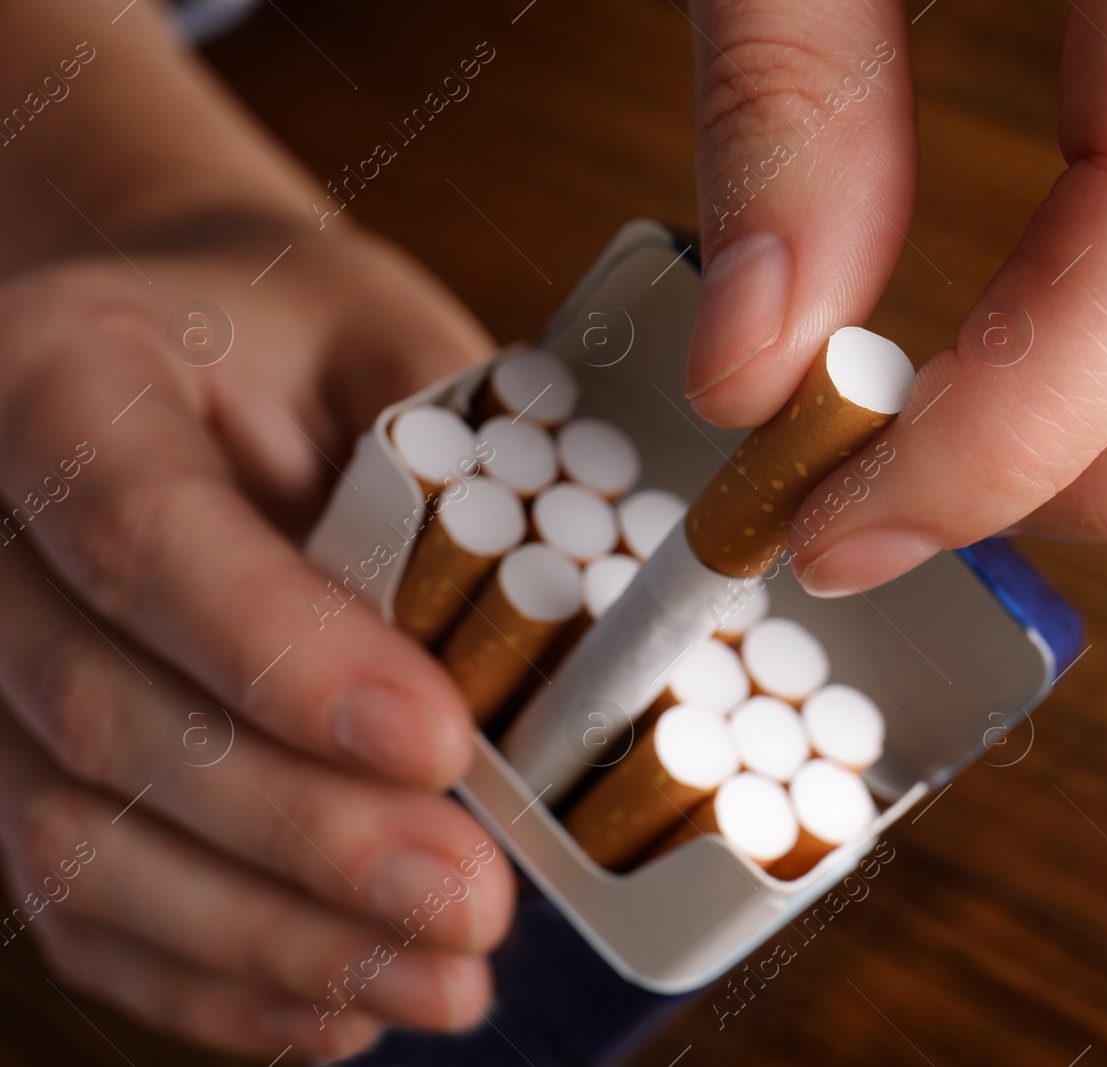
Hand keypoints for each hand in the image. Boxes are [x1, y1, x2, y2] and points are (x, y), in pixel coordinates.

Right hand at [0, 222, 514, 1059]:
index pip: (145, 535)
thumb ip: (444, 445)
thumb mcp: (376, 327)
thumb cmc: (288, 334)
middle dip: (302, 833)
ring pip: (73, 842)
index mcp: (60, 380)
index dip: (284, 657)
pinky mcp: (8, 765)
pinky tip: (341, 1010)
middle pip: (103, 713)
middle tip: (474, 902)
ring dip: (270, 941)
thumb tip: (561, 622)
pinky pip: (72, 904)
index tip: (441, 745)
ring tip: (441, 982)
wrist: (168, 351)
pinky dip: (210, 979)